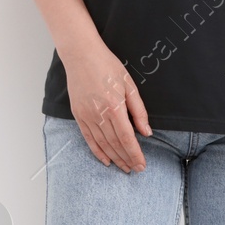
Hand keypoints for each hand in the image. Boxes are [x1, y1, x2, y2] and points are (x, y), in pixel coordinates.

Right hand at [62, 42, 149, 172]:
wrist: (81, 54)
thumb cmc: (108, 66)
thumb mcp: (129, 86)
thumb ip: (139, 111)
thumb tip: (146, 133)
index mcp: (114, 106)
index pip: (127, 138)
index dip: (135, 154)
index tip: (142, 165)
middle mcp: (98, 114)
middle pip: (114, 144)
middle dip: (127, 159)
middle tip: (136, 170)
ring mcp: (86, 115)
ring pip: (102, 144)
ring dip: (114, 158)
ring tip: (124, 168)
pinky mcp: (78, 114)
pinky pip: (88, 138)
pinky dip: (97, 151)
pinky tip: (106, 160)